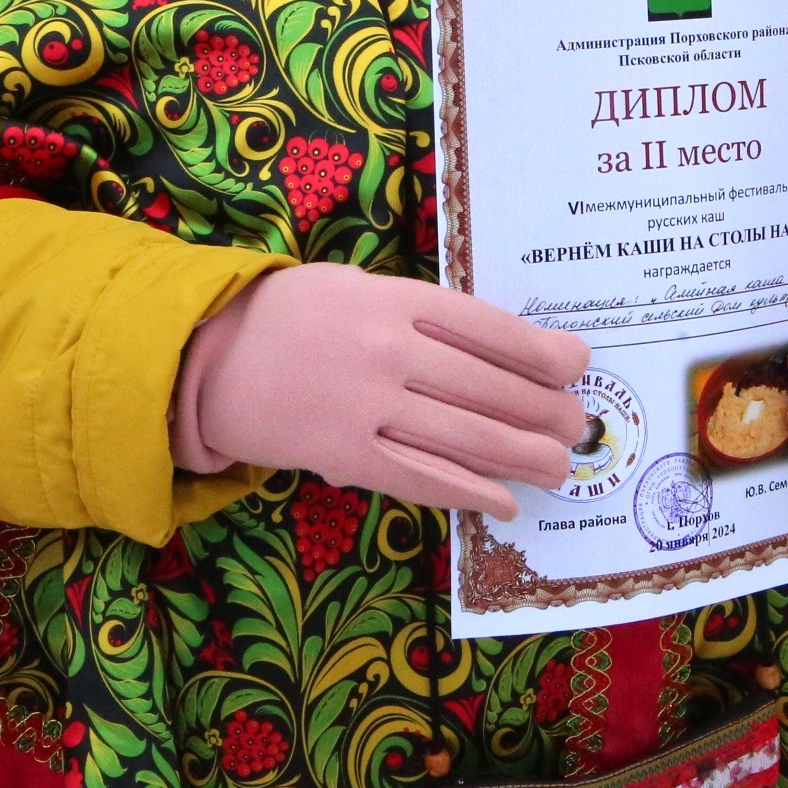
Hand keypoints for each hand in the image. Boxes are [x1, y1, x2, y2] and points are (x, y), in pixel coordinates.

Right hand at [172, 262, 590, 518]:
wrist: (209, 359)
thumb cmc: (293, 313)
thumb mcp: (357, 285)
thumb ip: (420, 312)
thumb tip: (500, 347)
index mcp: (394, 298)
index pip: (488, 328)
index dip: (540, 352)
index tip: (576, 365)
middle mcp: (388, 351)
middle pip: (487, 386)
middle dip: (543, 409)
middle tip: (577, 425)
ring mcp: (367, 407)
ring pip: (465, 436)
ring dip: (522, 456)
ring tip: (558, 466)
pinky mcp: (346, 457)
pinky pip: (421, 478)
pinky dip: (469, 492)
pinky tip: (503, 502)